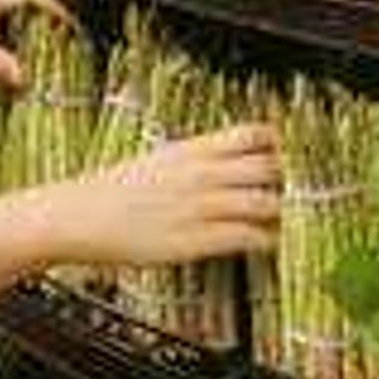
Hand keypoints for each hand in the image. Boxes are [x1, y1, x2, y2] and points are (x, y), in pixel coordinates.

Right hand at [47, 124, 282, 265]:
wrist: (78, 217)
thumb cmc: (114, 191)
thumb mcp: (159, 160)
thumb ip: (198, 159)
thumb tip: (231, 159)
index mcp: (193, 149)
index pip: (254, 134)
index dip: (281, 144)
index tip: (294, 154)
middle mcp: (202, 174)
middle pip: (269, 167)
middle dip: (289, 180)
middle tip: (301, 191)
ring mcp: (200, 207)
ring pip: (265, 203)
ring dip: (283, 213)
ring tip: (290, 220)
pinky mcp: (194, 240)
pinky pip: (246, 238)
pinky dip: (266, 241)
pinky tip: (270, 243)